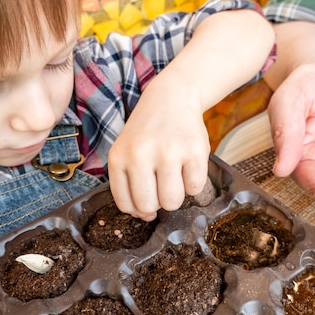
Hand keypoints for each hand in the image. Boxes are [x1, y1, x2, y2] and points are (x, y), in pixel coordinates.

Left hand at [107, 83, 209, 220]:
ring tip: (175, 175)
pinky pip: (195, 188)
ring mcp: (169, 152)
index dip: (138, 208)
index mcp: (119, 158)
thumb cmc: (148, 132)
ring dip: (176, 195)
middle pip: (149, 206)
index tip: (146, 197)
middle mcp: (141, 154)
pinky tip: (187, 165)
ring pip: (172, 202)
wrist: (172, 98)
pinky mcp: (195, 151)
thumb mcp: (127, 152)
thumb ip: (130, 185)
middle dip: (157, 203)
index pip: (126, 204)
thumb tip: (147, 216)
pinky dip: (193, 183)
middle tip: (161, 185)